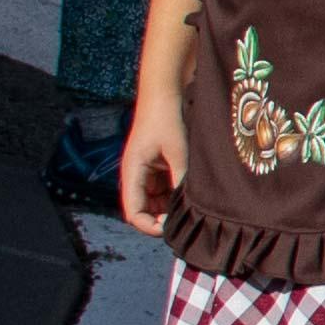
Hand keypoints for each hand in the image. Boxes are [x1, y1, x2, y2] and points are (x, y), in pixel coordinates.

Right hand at [117, 106, 185, 236]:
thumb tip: (187, 208)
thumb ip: (180, 180)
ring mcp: (146, 171)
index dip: (148, 226)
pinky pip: (163, 188)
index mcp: (132, 172)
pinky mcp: (157, 166)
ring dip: (170, 207)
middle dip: (161, 218)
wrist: (165, 95)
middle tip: (186, 220)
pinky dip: (175, 194)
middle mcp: (136, 175)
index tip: (170, 228)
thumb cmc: (167, 120)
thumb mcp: (178, 152)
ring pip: (155, 201)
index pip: (133, 212)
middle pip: (144, 210)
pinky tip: (191, 193)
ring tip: (191, 206)